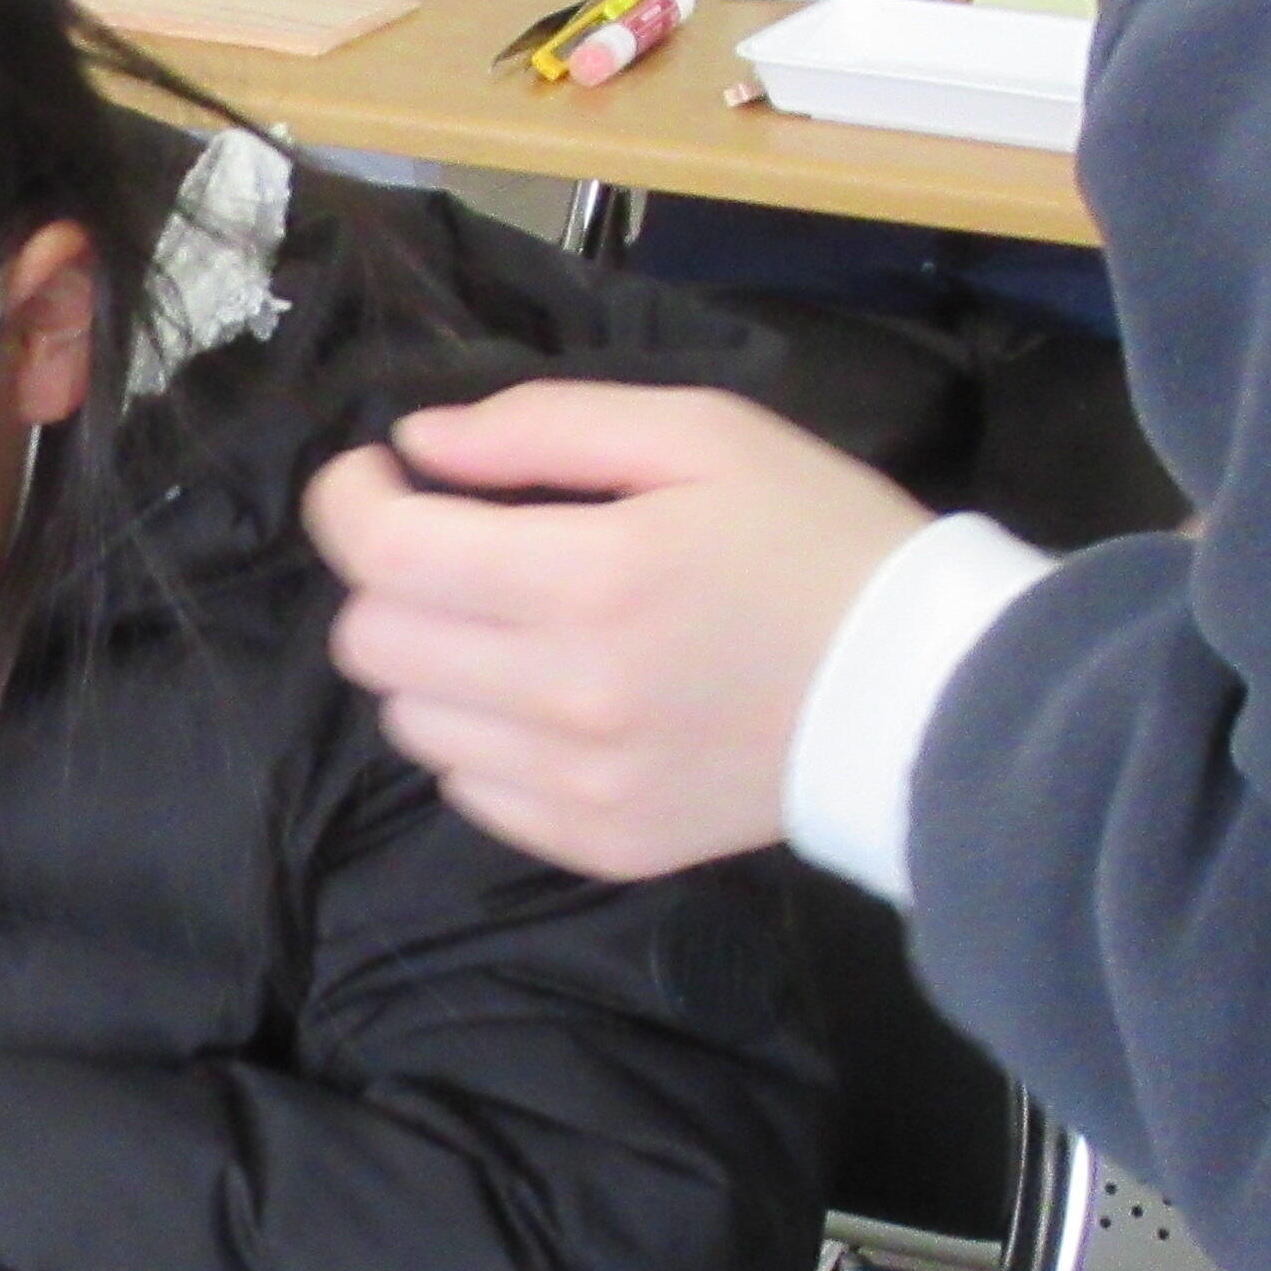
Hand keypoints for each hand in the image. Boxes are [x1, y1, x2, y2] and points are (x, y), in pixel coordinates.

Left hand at [300, 382, 930, 879]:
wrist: (921, 694)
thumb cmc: (812, 538)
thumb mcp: (700, 432)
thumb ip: (542, 427)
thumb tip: (416, 445)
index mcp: (588, 577)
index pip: (382, 552)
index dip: (348, 500)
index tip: (379, 474)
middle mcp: (564, 694)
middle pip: (372, 643)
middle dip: (390, 578)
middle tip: (458, 546)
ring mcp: (577, 784)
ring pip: (409, 722)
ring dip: (434, 662)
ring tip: (513, 625)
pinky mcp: (597, 844)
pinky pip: (468, 789)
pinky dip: (481, 737)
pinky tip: (547, 697)